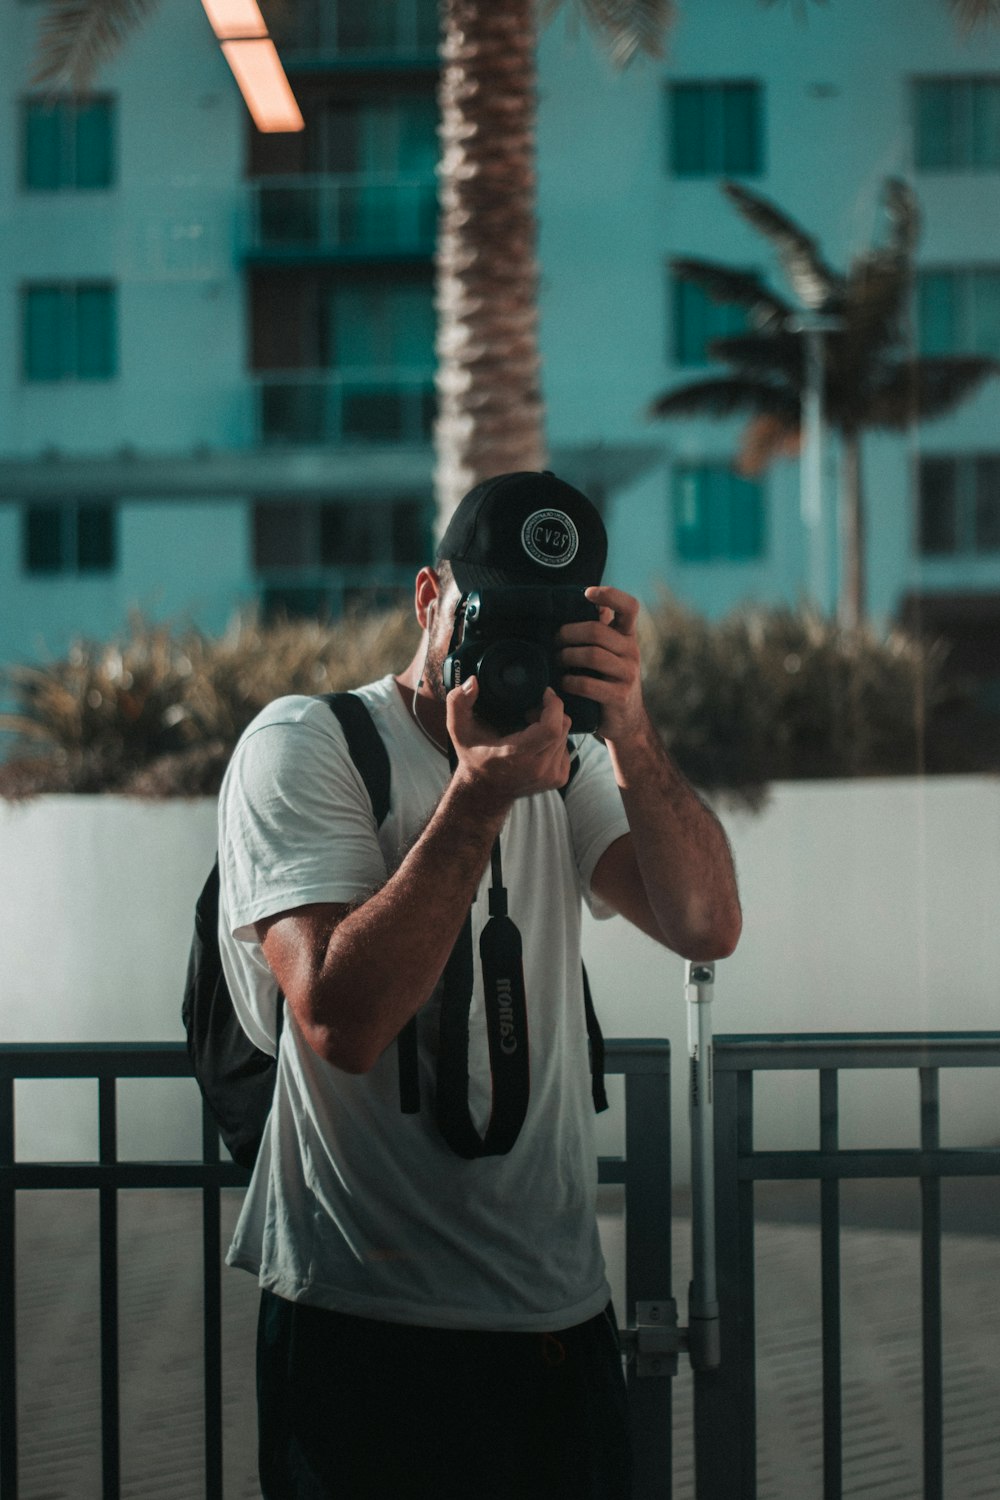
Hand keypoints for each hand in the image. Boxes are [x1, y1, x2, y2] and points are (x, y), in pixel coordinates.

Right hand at [446, 678, 571, 809]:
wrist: (485, 791)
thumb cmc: (473, 757)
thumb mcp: (458, 730)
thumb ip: (458, 703)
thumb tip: (473, 682)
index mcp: (517, 756)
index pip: (552, 727)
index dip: (553, 705)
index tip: (543, 693)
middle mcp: (538, 769)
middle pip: (563, 727)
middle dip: (550, 712)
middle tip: (530, 710)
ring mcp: (551, 776)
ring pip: (566, 736)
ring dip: (552, 726)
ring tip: (529, 727)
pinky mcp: (559, 779)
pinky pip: (566, 748)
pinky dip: (555, 740)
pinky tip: (536, 742)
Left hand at [559, 585, 646, 744]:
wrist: (625, 722)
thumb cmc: (607, 680)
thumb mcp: (608, 652)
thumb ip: (599, 629)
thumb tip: (582, 602)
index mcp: (627, 636)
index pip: (629, 606)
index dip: (610, 594)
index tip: (587, 593)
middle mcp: (631, 652)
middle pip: (597, 631)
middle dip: (568, 634)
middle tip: (555, 641)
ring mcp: (628, 674)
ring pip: (592, 655)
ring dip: (567, 657)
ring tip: (558, 662)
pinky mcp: (619, 696)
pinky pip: (589, 684)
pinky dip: (570, 682)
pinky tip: (564, 683)